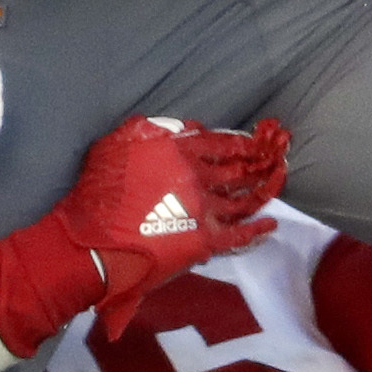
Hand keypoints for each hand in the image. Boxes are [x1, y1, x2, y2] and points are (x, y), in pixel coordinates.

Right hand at [3, 114, 288, 341]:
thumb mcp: (119, 143)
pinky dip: (258, 229)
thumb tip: (188, 129)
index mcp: (179, 151)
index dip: (246, 140)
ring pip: (246, 198)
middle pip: (241, 167)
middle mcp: (198, 177)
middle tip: (280, 156)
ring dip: (267, 188)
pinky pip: (240, 234)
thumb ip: (153, 131)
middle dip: (264, 160)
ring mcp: (204, 210)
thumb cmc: (98, 191)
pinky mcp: (204, 240)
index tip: (263, 137)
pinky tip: (270, 223)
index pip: (223, 142)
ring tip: (278, 180)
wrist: (92, 243)